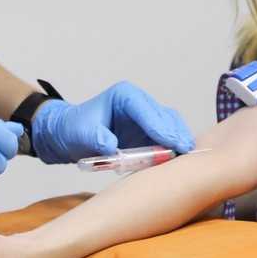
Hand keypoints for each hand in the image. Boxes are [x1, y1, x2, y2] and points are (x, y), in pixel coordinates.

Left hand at [27, 81, 195, 164]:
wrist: (70, 136)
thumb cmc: (74, 129)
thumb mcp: (81, 133)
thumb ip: (95, 137)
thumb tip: (112, 146)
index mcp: (125, 96)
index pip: (147, 109)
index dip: (160, 126)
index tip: (171, 143)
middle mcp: (140, 104)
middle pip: (165, 117)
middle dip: (176, 134)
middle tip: (185, 152)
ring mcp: (147, 119)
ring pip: (171, 127)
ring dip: (178, 142)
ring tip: (187, 158)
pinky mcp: (149, 134)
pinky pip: (166, 140)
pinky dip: (173, 149)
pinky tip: (179, 161)